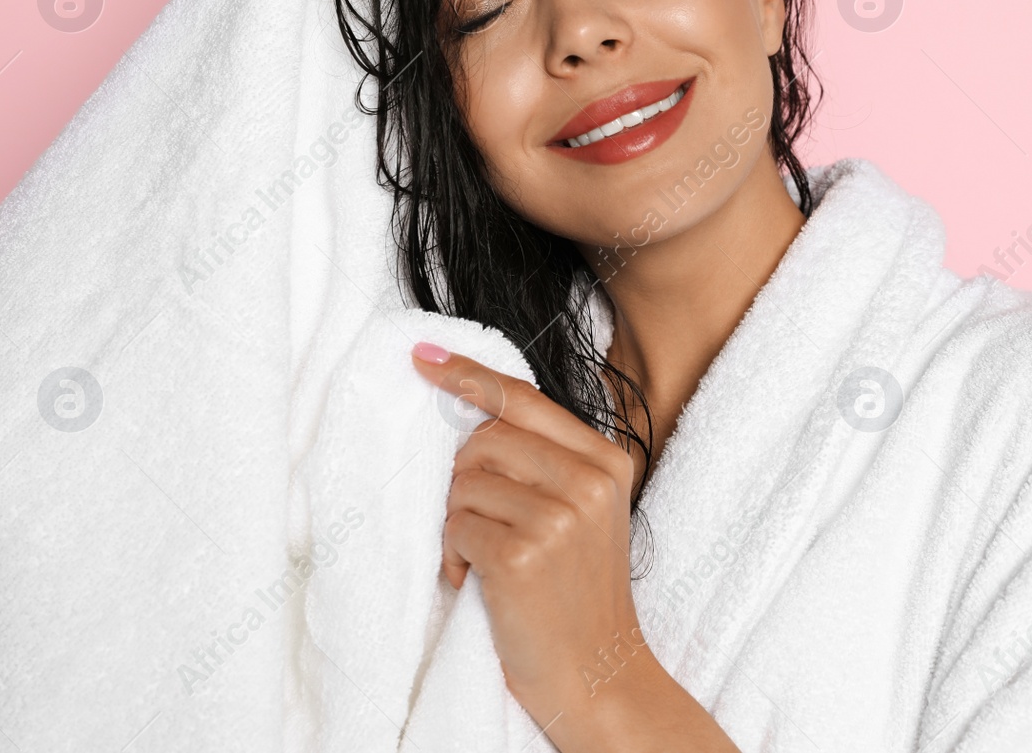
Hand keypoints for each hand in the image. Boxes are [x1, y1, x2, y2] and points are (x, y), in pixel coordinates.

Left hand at [410, 341, 655, 735]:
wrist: (598, 672)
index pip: (524, 399)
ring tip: (485, 560)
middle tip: (480, 525)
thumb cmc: (576, 592)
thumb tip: (469, 410)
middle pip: (484, 440)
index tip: (424, 359)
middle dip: (463, 481)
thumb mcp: (583, 512)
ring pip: (463, 484)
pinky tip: (479, 582)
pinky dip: (453, 556)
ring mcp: (559, 517)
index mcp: (607, 459)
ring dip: (457, 524)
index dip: (469, 377)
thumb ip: (544, 460)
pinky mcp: (523, 554)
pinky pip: (455, 528)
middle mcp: (589, 481)